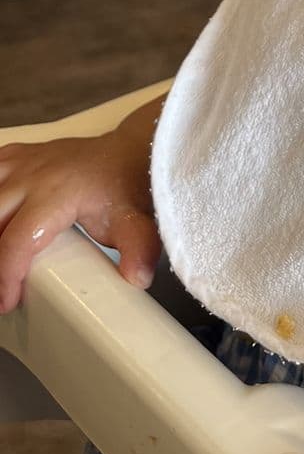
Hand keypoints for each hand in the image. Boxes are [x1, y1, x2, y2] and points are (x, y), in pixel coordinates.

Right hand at [0, 126, 159, 312]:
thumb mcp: (137, 222)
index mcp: (57, 193)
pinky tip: (0, 218)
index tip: (7, 302)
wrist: (129, 150)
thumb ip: (139, 251)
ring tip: (3, 252)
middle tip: (2, 286)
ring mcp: (21, 164)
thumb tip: (137, 277)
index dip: (7, 277)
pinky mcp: (16, 158)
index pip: (17, 241)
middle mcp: (33, 176)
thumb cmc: (128, 185)